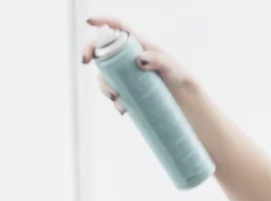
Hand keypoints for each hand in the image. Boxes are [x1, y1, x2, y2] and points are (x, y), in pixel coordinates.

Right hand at [82, 17, 196, 115]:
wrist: (182, 98)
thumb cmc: (176, 76)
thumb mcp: (169, 66)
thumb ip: (157, 60)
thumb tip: (140, 60)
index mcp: (136, 44)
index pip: (116, 27)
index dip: (102, 22)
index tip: (89, 22)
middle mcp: (127, 57)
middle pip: (103, 52)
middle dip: (92, 57)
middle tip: (89, 65)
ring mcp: (125, 74)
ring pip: (105, 76)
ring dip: (104, 88)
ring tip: (118, 101)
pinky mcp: (127, 90)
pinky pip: (114, 94)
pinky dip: (115, 102)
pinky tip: (123, 109)